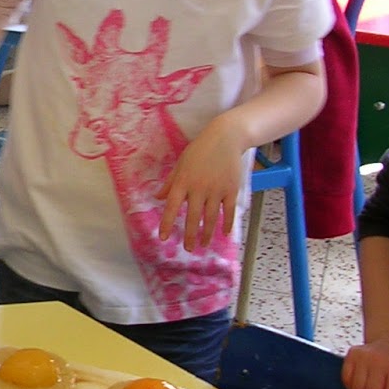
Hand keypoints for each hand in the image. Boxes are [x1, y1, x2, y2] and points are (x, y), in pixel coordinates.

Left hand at [157, 118, 245, 246]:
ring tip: (204, 245)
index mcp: (183, 182)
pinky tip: (224, 233)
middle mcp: (198, 188)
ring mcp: (216, 190)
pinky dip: (227, 223)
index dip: (166, 223)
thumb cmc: (200, 150)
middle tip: (188, 249)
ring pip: (211, 218)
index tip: (163, 238)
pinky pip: (228, 211)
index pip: (171, 206)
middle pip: (192, 217)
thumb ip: (170, 183)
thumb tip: (158, 197)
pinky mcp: (231, 190)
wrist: (225, 138)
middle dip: (189, 235)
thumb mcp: (181, 164)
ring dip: (207, 234)